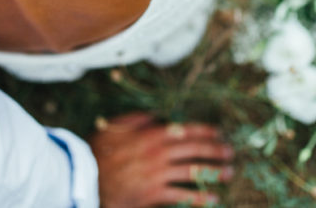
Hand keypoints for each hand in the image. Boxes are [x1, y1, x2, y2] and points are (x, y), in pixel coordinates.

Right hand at [89, 112, 233, 207]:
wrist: (85, 178)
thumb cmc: (98, 151)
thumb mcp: (116, 127)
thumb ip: (137, 119)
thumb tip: (155, 117)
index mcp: (152, 134)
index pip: (187, 130)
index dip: (206, 131)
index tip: (220, 133)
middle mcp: (159, 152)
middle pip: (194, 150)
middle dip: (215, 150)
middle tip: (230, 153)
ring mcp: (158, 174)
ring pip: (193, 171)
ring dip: (213, 172)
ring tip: (228, 173)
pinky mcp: (153, 193)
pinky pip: (181, 195)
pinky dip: (199, 198)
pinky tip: (213, 199)